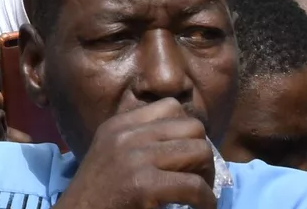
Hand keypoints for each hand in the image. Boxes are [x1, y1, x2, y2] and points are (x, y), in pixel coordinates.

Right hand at [53, 99, 215, 208]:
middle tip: (200, 177)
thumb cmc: (98, 195)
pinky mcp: (143, 185)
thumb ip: (139, 141)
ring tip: (201, 194)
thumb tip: (186, 140)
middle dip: (203, 153)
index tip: (187, 155)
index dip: (187, 131)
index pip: (171, 107)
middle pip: (192, 127)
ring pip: (200, 151)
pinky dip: (207, 201)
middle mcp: (126, 136)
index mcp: (118, 125)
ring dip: (208, 176)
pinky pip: (195, 186)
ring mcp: (135, 158)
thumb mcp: (112, 154)